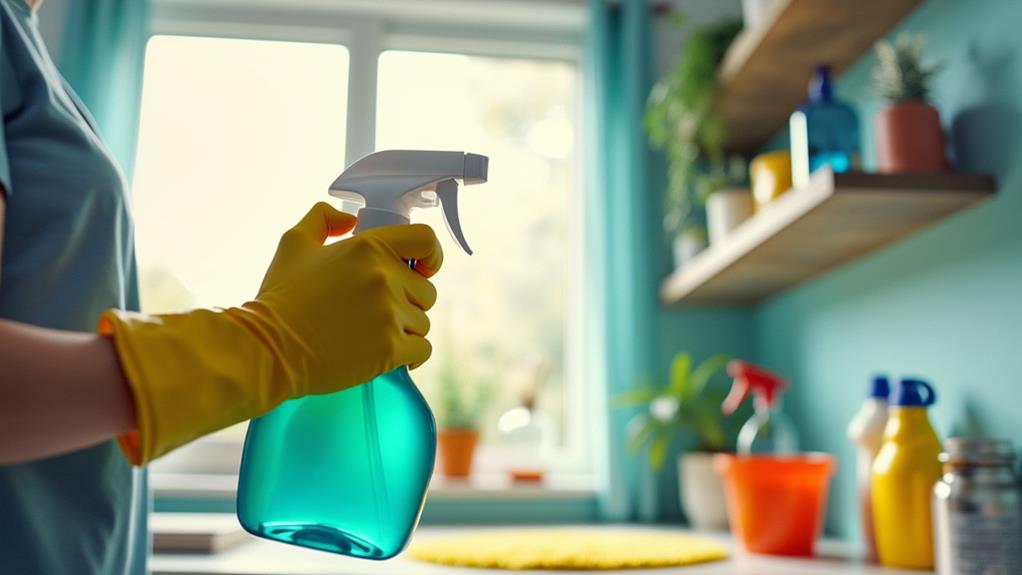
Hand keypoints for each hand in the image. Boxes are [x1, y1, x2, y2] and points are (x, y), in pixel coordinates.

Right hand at [99, 202, 442, 464]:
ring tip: (371, 335)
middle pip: (426, 291)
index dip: (432, 256)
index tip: (423, 269)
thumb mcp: (293, 244)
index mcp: (368, 247)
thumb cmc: (281, 298)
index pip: (427, 240)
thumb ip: (322, 218)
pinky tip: (389, 356)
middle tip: (375, 312)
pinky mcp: (389, 350)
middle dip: (407, 302)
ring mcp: (389, 315)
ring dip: (405, 330)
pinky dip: (410, 355)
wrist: (267, 349)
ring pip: (423, 322)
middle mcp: (384, 277)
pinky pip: (422, 350)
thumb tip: (349, 219)